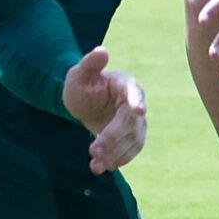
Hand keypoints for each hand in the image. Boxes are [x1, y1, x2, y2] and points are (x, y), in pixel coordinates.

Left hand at [63, 48, 146, 171]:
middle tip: (93, 150)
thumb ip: (90, 63)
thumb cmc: (82, 84)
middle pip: (129, 123)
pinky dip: (117, 161)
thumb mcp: (79, 73)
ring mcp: (136, 123)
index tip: (139, 111)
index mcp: (124, 84)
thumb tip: (102, 51)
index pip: (134, 92)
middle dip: (112, 138)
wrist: (84, 103)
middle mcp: (134, 103)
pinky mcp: (132, 138)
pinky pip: (129, 152)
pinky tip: (101, 167)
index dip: (137, 101)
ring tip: (95, 165)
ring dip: (115, 154)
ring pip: (131, 141)